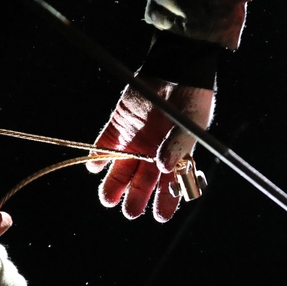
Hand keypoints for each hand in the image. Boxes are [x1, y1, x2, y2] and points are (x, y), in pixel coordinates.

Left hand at [87, 75, 214, 221]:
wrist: (176, 68)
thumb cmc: (191, 98)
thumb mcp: (191, 124)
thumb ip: (179, 145)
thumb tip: (164, 166)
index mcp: (175, 158)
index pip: (169, 187)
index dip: (165, 203)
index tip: (160, 216)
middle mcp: (153, 154)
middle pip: (142, 184)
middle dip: (136, 199)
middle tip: (130, 211)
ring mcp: (134, 141)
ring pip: (121, 170)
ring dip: (113, 185)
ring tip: (109, 198)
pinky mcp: (117, 127)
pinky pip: (104, 145)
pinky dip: (97, 156)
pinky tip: (95, 166)